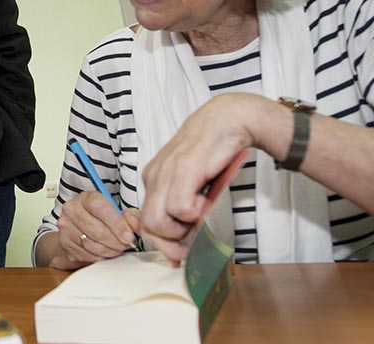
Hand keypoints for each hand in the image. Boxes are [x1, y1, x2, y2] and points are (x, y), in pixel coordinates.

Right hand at [49, 191, 139, 269]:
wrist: (78, 229)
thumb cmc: (100, 219)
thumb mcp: (118, 212)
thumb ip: (130, 216)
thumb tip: (136, 226)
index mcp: (86, 198)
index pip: (99, 207)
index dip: (116, 223)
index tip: (128, 236)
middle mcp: (72, 209)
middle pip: (96, 229)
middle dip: (116, 241)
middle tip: (127, 245)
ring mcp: (66, 226)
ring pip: (91, 244)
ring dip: (109, 251)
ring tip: (118, 249)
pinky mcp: (64, 243)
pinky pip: (85, 254)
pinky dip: (100, 257)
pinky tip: (106, 253)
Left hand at [140, 93, 265, 261]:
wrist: (227, 120)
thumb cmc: (215, 151)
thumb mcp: (194, 181)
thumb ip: (186, 203)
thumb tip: (188, 237)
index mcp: (154, 179)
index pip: (145, 220)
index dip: (162, 242)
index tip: (179, 253)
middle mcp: (154, 176)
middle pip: (148, 226)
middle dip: (170, 243)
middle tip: (191, 243)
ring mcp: (165, 173)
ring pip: (158, 221)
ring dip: (183, 227)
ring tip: (201, 211)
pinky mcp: (182, 171)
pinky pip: (180, 208)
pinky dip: (195, 212)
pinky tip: (205, 198)